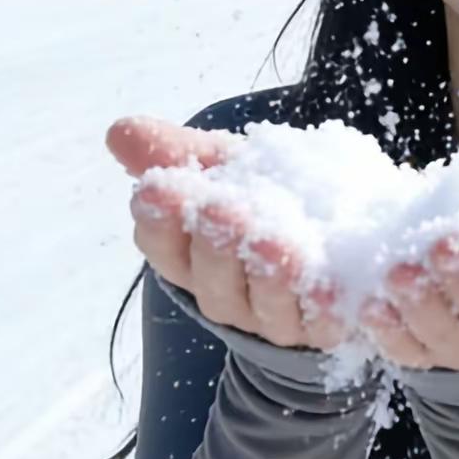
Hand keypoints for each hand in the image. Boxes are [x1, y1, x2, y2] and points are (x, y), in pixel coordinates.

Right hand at [105, 115, 350, 349]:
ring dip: (271, 274)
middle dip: (216, 245)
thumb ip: (178, 152)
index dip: (159, 221)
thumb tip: (119, 132)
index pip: (165, 249)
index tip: (156, 187)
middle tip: (220, 207)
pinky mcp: (331, 326)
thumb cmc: (267, 195)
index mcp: (194, 259)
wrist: (339, 231)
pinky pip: (331, 322)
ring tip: (274, 240)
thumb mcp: (226, 167)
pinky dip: (334, 306)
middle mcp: (231, 295)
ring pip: (271, 304)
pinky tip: (335, 285)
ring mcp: (280, 317)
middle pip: (216, 282)